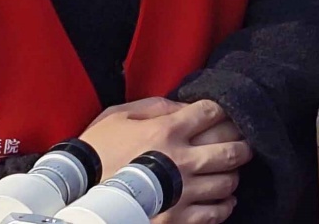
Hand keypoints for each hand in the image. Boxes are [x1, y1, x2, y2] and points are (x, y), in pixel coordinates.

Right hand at [77, 97, 248, 223]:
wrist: (76, 195)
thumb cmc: (96, 152)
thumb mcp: (117, 116)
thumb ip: (154, 106)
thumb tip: (183, 106)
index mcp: (167, 130)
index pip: (213, 112)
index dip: (223, 111)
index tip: (224, 115)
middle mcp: (181, 159)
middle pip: (231, 148)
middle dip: (242, 144)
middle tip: (242, 144)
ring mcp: (182, 192)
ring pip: (228, 182)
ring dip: (232, 175)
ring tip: (227, 173)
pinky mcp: (178, 220)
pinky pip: (216, 213)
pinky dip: (224, 205)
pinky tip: (221, 199)